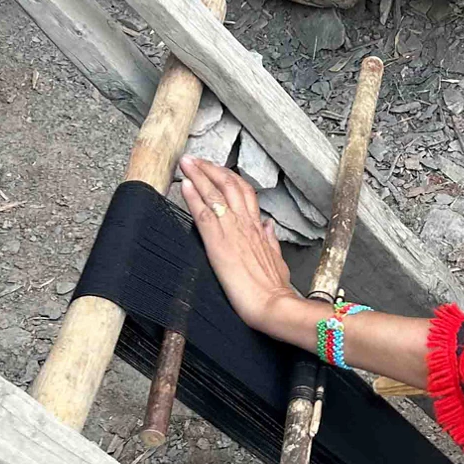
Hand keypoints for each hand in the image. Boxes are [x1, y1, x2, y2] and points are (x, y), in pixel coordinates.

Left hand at [178, 157, 300, 336]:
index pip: (244, 192)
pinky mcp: (217, 243)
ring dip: (199, 174)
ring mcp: (231, 230)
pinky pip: (203, 213)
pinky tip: (185, 185)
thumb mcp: (278, 259)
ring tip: (187, 162)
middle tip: (196, 159)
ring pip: (215, 193)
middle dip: (211, 168)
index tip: (216, 169)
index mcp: (257, 228)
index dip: (229, 177)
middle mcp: (245, 223)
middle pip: (229, 185)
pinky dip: (194, 197)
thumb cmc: (274, 288)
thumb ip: (271, 240)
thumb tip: (269, 226)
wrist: (272, 304)